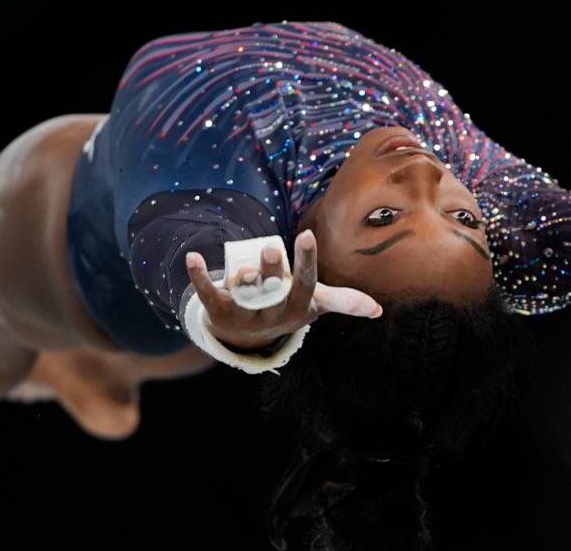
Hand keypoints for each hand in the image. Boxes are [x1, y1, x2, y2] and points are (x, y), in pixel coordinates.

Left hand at [184, 229, 382, 350]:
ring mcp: (244, 315)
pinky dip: (199, 276)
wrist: (247, 336)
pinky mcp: (219, 311)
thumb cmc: (287, 308)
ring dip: (242, 281)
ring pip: (245, 296)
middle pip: (272, 291)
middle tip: (272, 249)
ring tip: (242, 268)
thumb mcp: (314, 305)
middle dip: (273, 272)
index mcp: (297, 308)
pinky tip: (192, 258)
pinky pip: (208, 294)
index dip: (306, 262)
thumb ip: (344, 302)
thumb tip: (378, 310)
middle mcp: (271, 314)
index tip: (307, 235)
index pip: (304, 284)